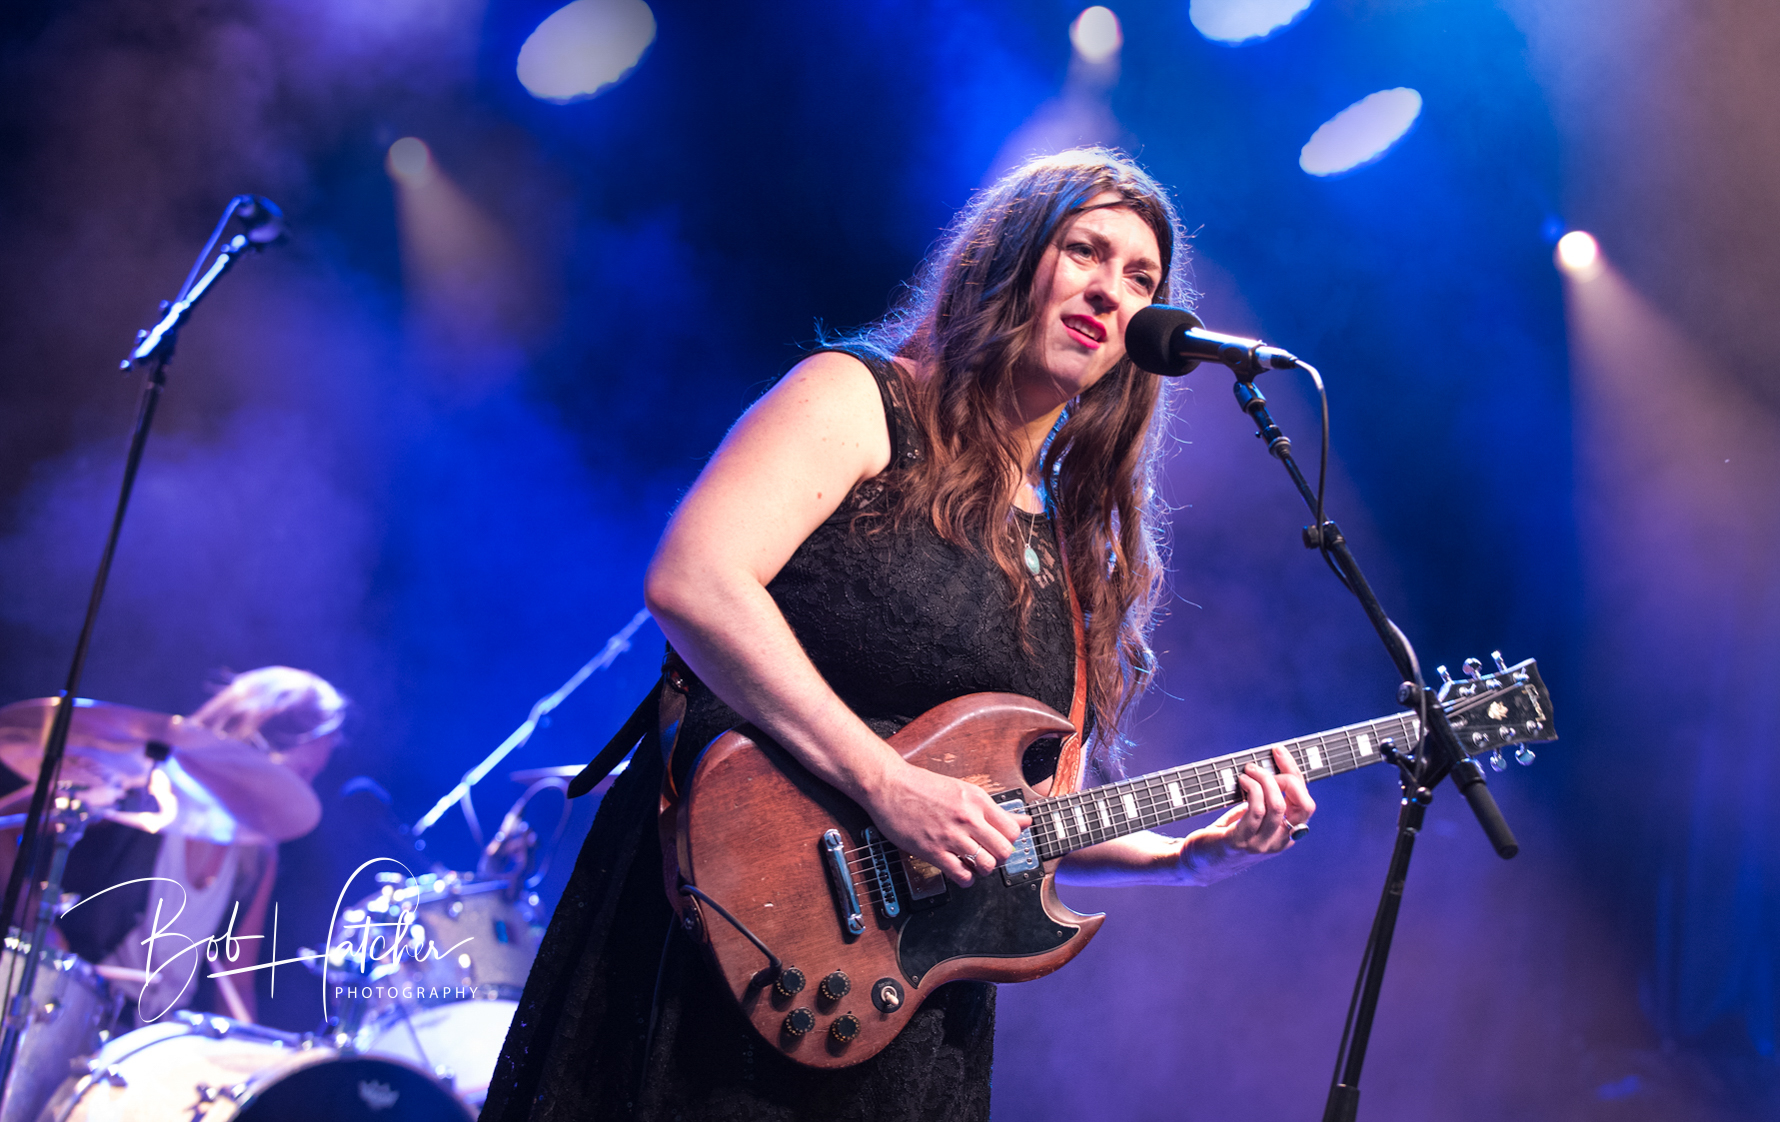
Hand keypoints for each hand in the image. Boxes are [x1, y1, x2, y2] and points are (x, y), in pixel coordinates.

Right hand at [860, 760, 1029, 885]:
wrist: (889, 786)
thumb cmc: (922, 786)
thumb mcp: (964, 790)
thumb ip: (994, 809)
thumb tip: (1024, 820)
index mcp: (977, 800)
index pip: (1013, 830)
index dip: (1011, 841)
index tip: (1001, 842)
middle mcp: (968, 818)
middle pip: (1004, 851)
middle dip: (1000, 858)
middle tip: (990, 855)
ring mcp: (951, 835)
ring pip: (986, 865)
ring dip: (984, 869)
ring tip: (975, 864)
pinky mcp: (933, 851)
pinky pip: (961, 875)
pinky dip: (966, 879)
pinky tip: (961, 871)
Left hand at [1178, 746, 1315, 885]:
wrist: (1198, 861)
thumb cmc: (1228, 833)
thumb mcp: (1254, 817)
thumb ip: (1267, 800)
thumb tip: (1271, 766)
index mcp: (1287, 834)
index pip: (1306, 803)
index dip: (1296, 774)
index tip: (1279, 753)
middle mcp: (1279, 842)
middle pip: (1302, 805)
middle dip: (1287, 777)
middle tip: (1261, 766)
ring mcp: (1260, 844)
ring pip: (1278, 806)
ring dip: (1264, 780)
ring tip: (1248, 771)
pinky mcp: (1239, 842)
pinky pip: (1255, 811)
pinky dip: (1252, 790)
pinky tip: (1242, 781)